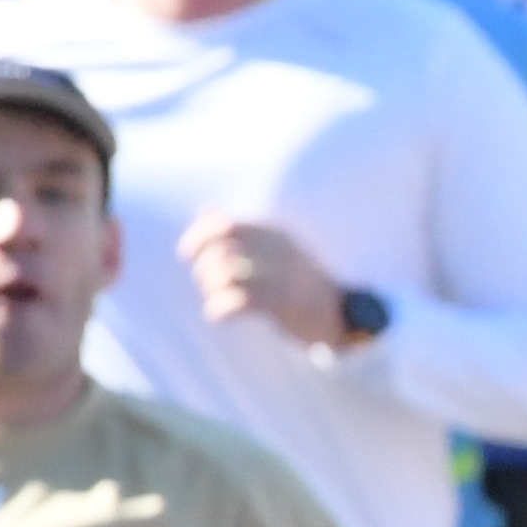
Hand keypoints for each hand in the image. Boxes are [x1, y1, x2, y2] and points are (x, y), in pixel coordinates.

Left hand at [184, 214, 355, 346]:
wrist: (339, 315)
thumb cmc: (300, 281)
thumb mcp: (275, 246)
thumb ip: (241, 230)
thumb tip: (205, 210)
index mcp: (275, 234)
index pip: (225, 225)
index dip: (199, 238)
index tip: (186, 254)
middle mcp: (278, 250)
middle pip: (220, 253)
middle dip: (204, 271)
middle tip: (210, 286)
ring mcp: (283, 276)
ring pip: (225, 276)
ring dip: (212, 290)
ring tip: (217, 300)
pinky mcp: (284, 304)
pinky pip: (238, 301)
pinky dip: (220, 309)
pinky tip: (218, 315)